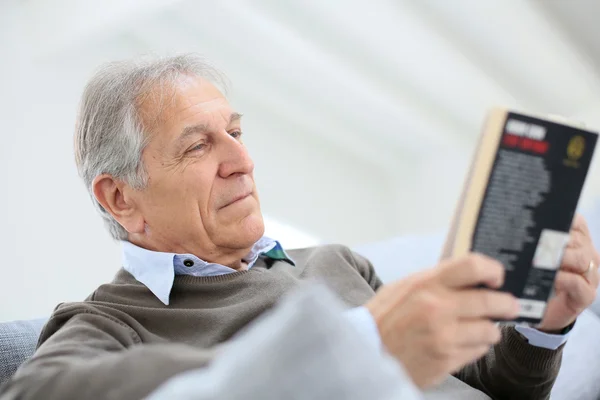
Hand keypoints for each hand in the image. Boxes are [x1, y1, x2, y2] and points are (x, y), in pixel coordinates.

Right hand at [365, 254, 519, 388]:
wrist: (366, 353)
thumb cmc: (384, 318)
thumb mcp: (403, 288)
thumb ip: (435, 280)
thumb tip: (471, 274)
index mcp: (426, 284)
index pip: (472, 266)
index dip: (492, 270)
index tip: (497, 277)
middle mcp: (437, 308)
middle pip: (491, 301)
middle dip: (506, 304)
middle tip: (509, 306)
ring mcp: (443, 336)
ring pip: (489, 330)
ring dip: (488, 329)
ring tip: (478, 328)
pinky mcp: (446, 361)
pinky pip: (478, 351)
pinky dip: (475, 347)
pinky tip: (461, 343)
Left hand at [538, 214, 599, 331]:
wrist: (542, 309)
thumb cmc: (537, 277)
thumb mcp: (536, 255)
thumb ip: (533, 240)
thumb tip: (517, 226)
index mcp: (579, 242)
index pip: (577, 223)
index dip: (561, 220)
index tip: (541, 222)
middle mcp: (588, 256)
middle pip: (578, 241)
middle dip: (556, 240)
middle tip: (536, 242)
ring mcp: (590, 276)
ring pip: (580, 259)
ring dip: (559, 258)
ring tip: (539, 259)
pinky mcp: (586, 295)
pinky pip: (577, 282)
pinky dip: (562, 278)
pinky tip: (548, 277)